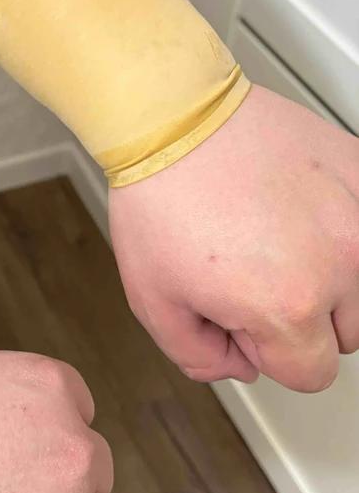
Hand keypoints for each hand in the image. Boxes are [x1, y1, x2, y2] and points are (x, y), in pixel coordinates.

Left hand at [109, 85, 358, 391]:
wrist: (175, 118)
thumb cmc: (161, 197)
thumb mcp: (153, 300)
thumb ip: (199, 357)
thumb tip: (240, 366)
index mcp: (287, 307)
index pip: (310, 374)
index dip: (268, 353)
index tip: (242, 319)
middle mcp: (340, 266)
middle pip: (344, 335)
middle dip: (300, 320)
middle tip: (253, 276)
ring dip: (331, 279)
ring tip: (278, 244)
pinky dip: (343, 230)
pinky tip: (301, 213)